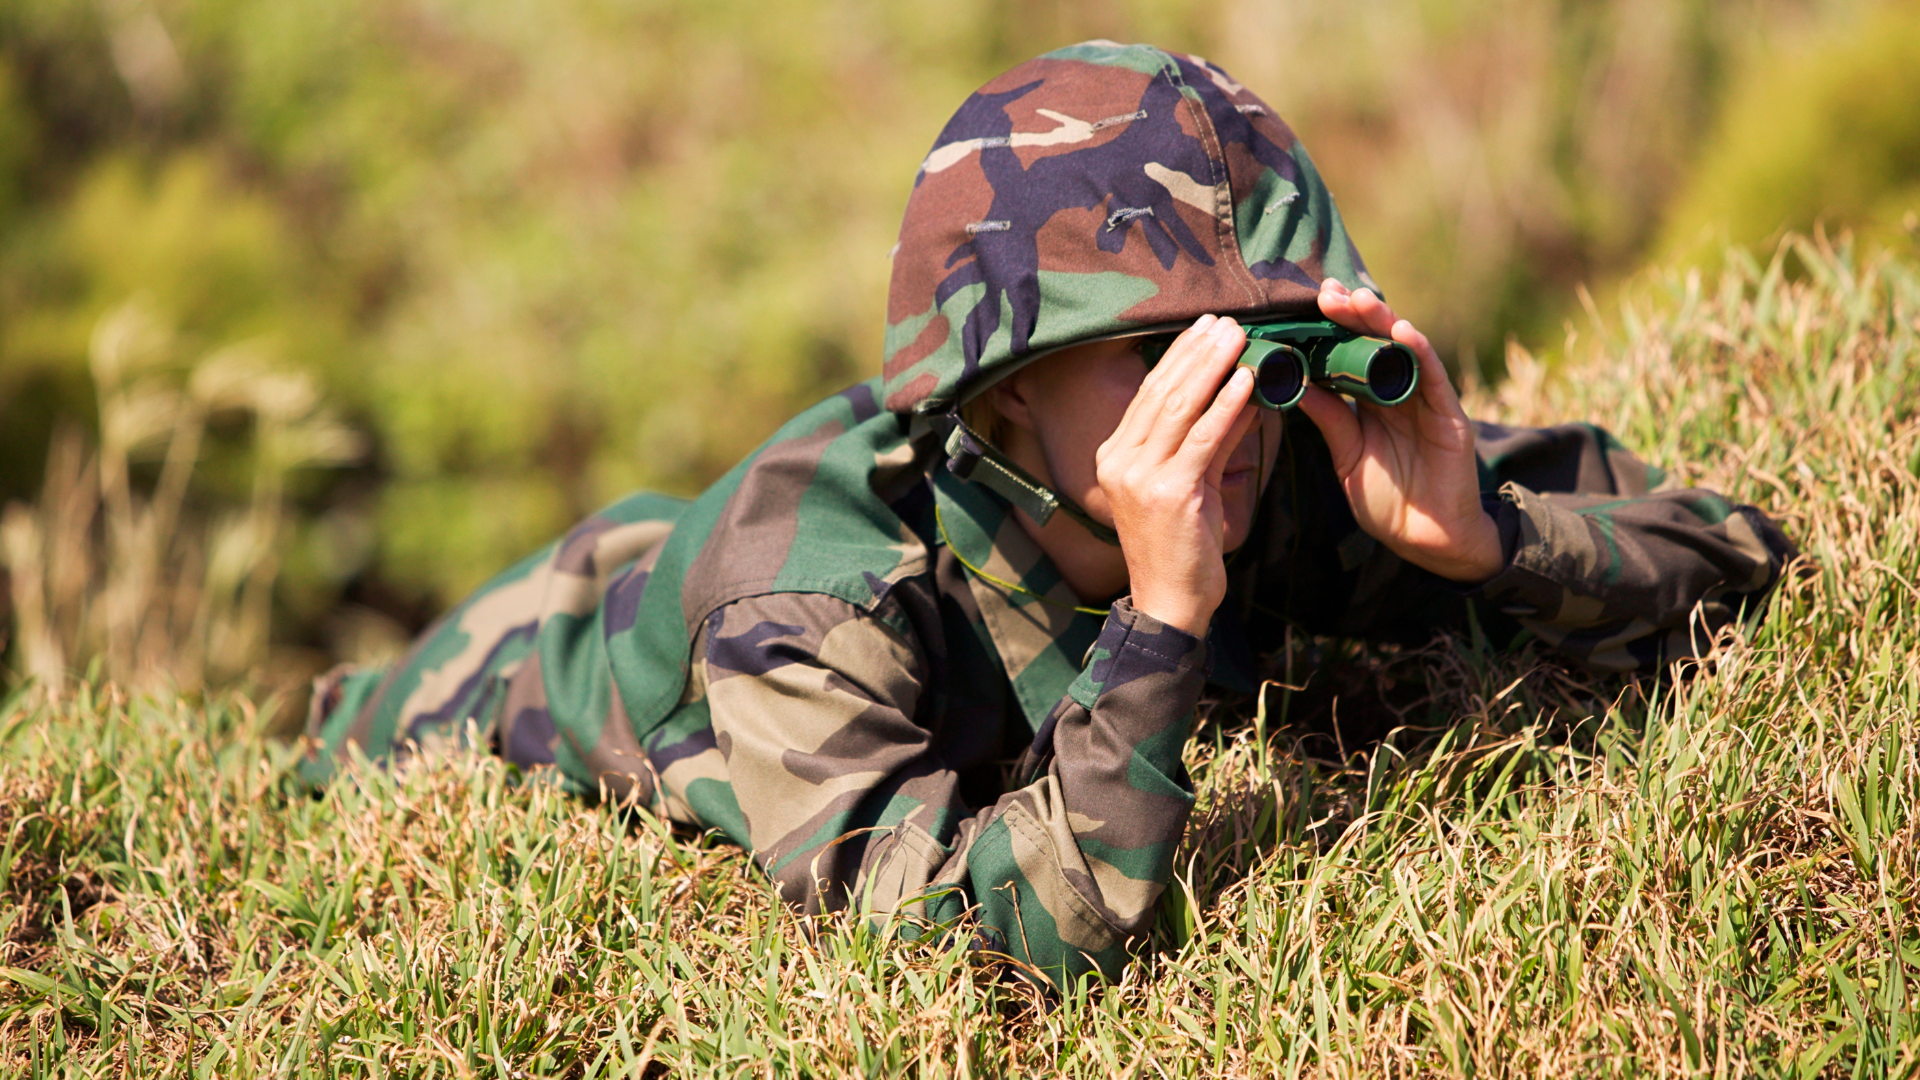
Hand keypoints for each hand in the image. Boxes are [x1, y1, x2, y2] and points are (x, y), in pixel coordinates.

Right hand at [1095, 314, 1259, 636]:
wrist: (1168, 604)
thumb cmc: (1180, 549)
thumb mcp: (1192, 485)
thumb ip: (1210, 442)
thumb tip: (1241, 396)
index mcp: (1115, 456)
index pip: (1147, 394)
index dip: (1177, 356)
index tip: (1205, 327)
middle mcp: (1119, 461)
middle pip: (1160, 391)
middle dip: (1196, 351)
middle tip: (1225, 320)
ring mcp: (1140, 476)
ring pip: (1178, 406)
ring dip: (1211, 366)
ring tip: (1238, 336)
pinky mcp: (1169, 492)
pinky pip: (1202, 439)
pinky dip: (1226, 406)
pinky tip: (1247, 381)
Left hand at [1298, 280, 1503, 582]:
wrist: (1427, 539)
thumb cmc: (1387, 499)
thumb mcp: (1346, 454)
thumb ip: (1328, 419)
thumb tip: (1291, 383)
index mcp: (1369, 402)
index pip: (1347, 356)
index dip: (1328, 332)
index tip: (1301, 308)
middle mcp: (1396, 393)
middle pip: (1372, 344)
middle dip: (1350, 315)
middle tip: (1325, 292)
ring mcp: (1424, 400)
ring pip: (1402, 350)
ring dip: (1381, 321)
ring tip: (1358, 299)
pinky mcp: (1448, 414)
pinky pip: (1432, 376)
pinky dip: (1418, 351)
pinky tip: (1400, 330)